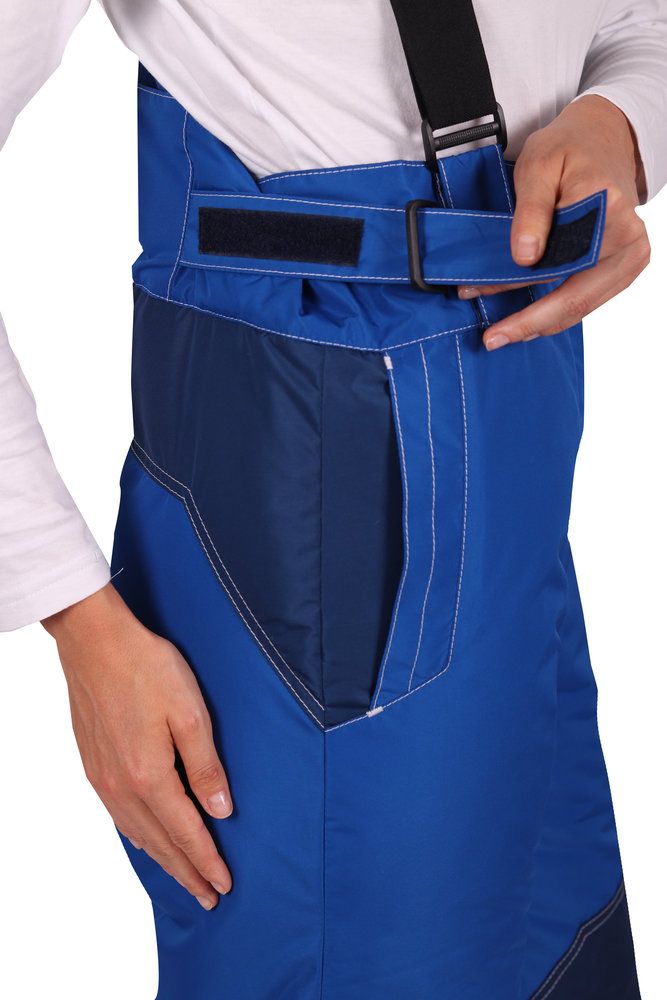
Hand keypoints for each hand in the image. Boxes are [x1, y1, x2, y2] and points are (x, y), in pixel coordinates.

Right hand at [43, 583, 232, 910]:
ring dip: (162, 859)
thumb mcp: (190, 713)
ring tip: (182, 876)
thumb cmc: (147, 668)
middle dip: (186, 872)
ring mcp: (103, 777)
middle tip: (208, 897)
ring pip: (137, 833)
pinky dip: (137, 836)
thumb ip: (206, 766)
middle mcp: (122, 786)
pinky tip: (144, 839)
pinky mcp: (93, 764)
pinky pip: (118, 816)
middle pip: (160, 843)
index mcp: (150, 776)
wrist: (94, 641)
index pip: (186, 833)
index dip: (206, 861)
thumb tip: (221, 811)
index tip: (224, 885)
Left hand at [458, 95, 650, 349]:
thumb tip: (525, 257)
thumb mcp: (539, 165)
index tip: (477, 294)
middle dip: (530, 322)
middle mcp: (628, 237)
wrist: (604, 140)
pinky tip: (532, 321)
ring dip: (542, 322)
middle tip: (493, 338)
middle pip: (575, 295)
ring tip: (507, 333)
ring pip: (582, 305)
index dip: (516, 286)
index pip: (556, 262)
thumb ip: (531, 211)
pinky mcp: (626, 266)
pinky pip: (590, 299)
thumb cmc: (570, 150)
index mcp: (607, 209)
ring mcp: (632, 255)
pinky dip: (559, 312)